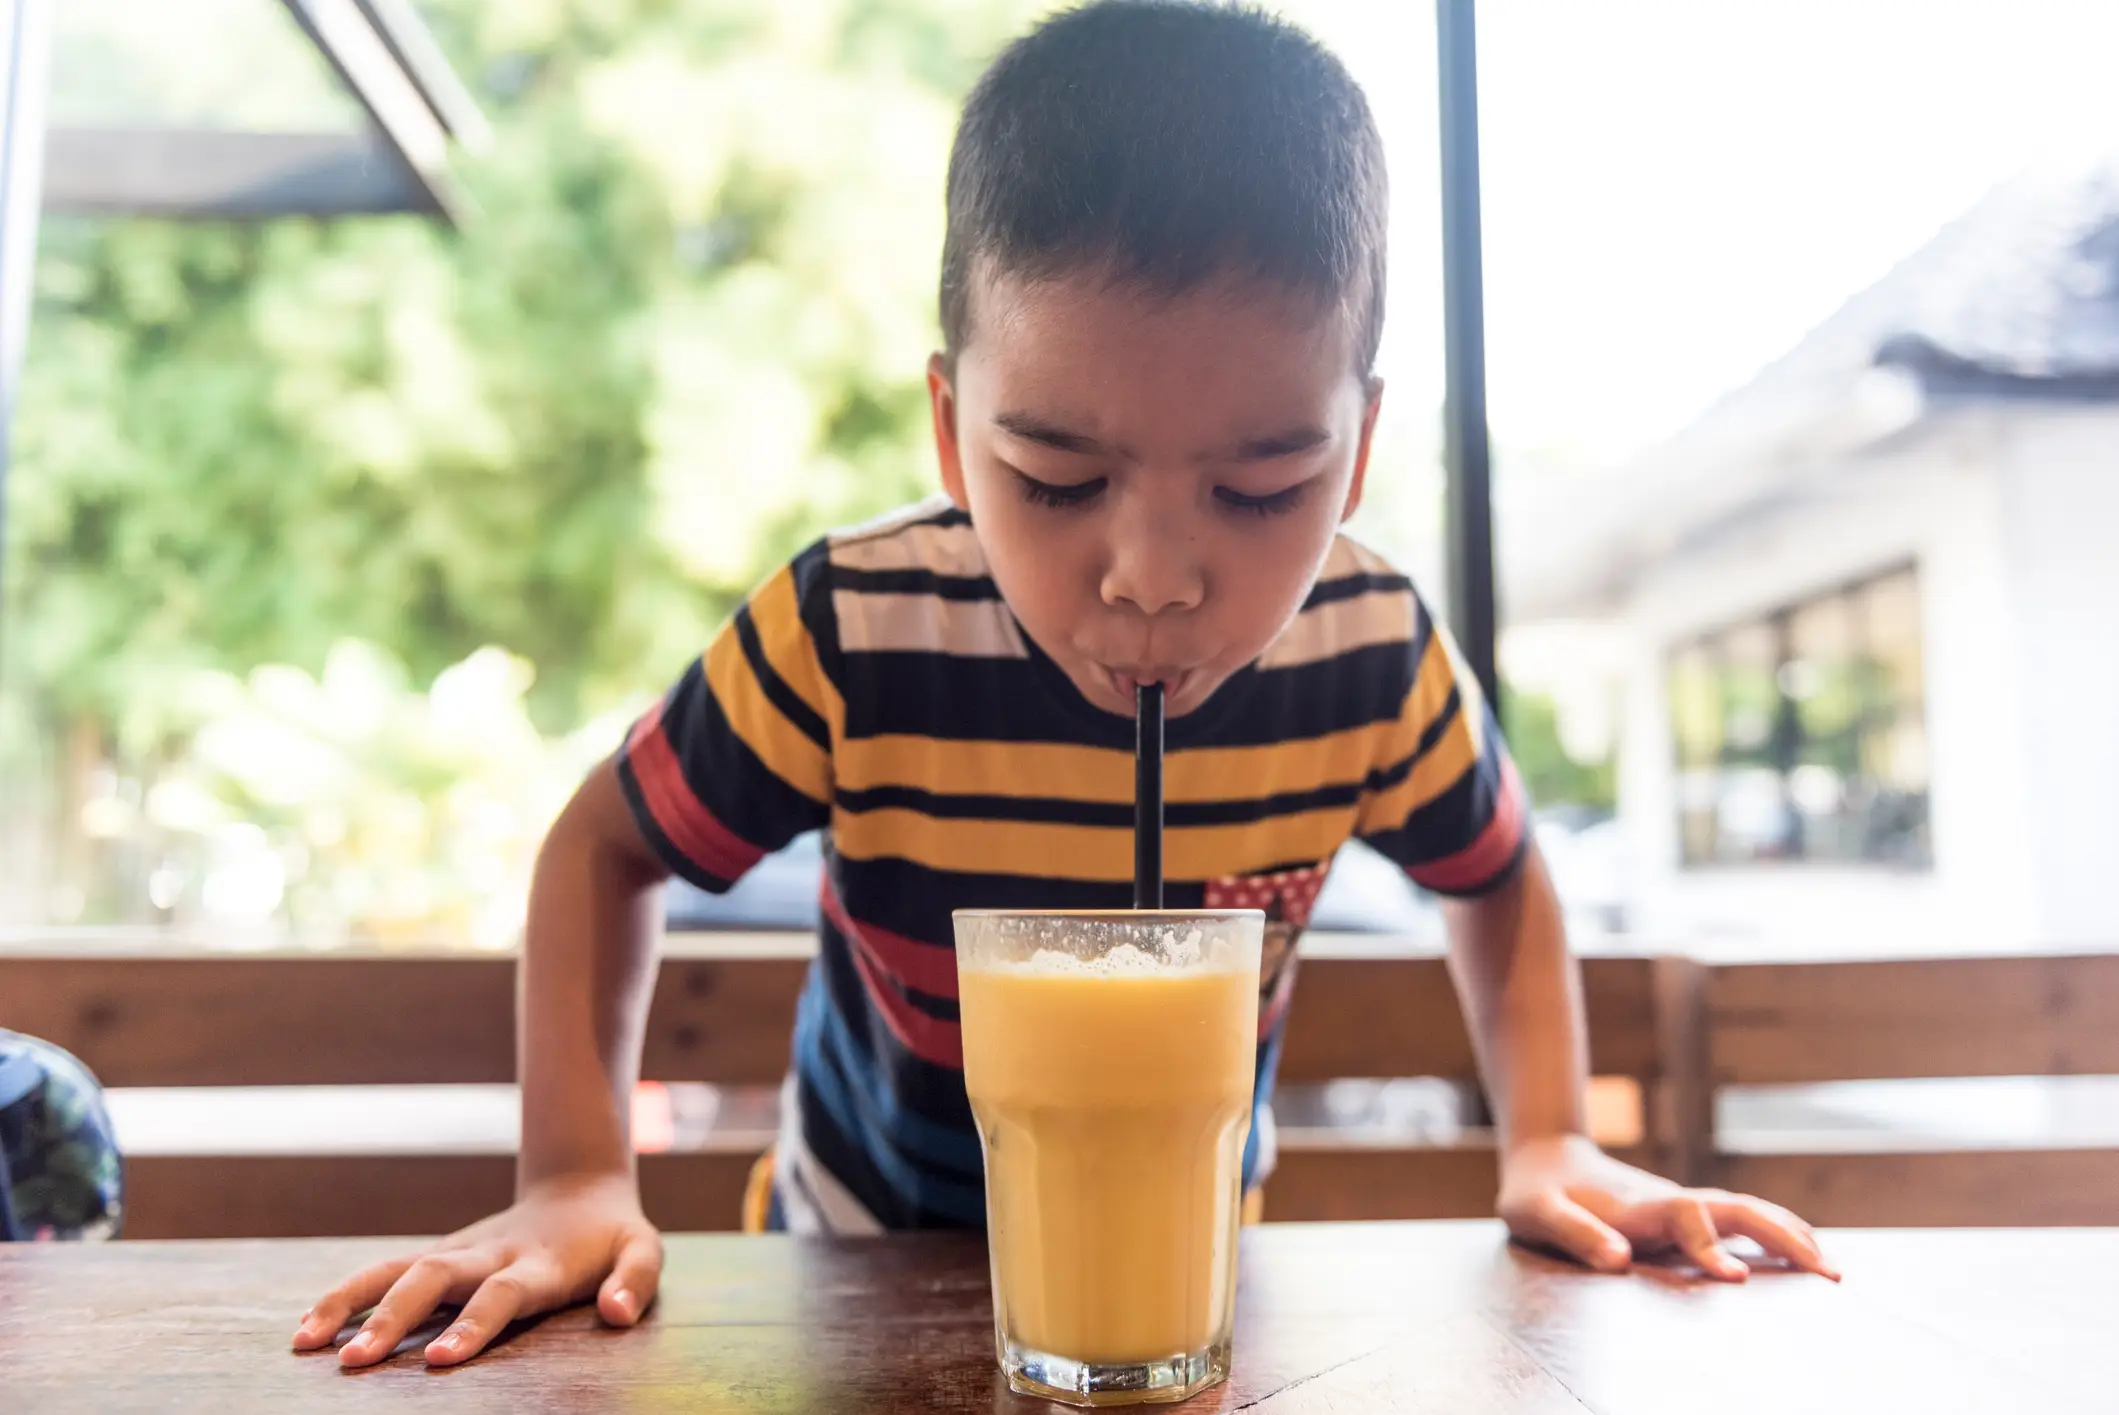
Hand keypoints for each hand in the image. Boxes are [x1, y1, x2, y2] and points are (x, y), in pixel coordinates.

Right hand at [290, 1172, 663, 1368]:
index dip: (474, 1323)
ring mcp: (458, 1253)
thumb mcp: (643, 1252)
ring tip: (304, 1342)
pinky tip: (307, 1327)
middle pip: (435, 1279)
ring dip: (350, 1301)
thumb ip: (635, 1282)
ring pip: (396, 1269)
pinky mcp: (439, 1255)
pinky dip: (346, 1295)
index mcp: (539, 1264)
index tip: (439, 1359)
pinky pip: (385, 1272)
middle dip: (393, 1319)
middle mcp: (489, 1255)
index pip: (503, 1294)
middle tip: (353, 1362)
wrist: (580, 1189)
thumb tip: (614, 1316)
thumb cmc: (612, 1236)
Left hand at [1498, 1134, 1839, 1282]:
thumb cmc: (1537, 1193)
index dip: (1711, 1246)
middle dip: (1783, 1238)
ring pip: (1748, 1212)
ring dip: (1790, 1234)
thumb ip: (1575, 1234)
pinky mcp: (1687, 1215)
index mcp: (1638, 1206)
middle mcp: (1671, 1202)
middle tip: (1828, 1274)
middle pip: (1737, 1210)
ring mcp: (1683, 1206)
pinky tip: (1803, 1254)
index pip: (1687, 1220)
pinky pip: (1741, 1221)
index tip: (1737, 1278)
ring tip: (1833, 1268)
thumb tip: (1618, 1260)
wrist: (1545, 1157)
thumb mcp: (1538, 1213)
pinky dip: (1777, 1232)